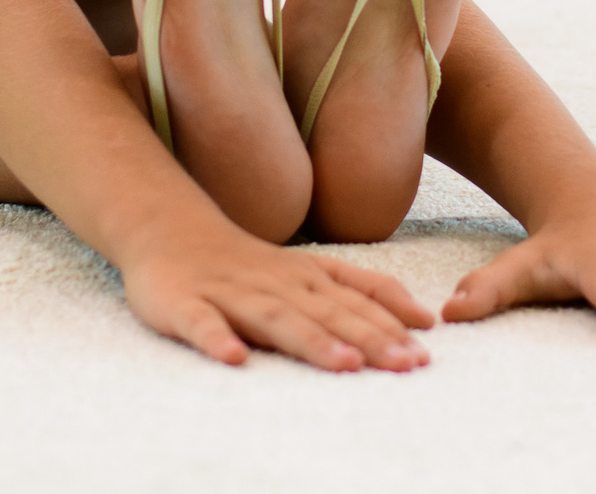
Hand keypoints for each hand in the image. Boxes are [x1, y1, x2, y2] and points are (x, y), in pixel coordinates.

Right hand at [123, 223, 435, 371]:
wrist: (170, 231)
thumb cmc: (248, 264)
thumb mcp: (310, 271)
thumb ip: (360, 292)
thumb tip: (422, 319)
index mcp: (306, 277)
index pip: (355, 298)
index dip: (391, 322)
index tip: (425, 349)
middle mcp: (275, 283)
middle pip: (327, 312)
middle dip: (369, 338)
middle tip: (406, 363)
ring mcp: (230, 293)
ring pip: (275, 318)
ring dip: (311, 340)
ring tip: (345, 363)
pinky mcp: (184, 304)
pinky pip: (201, 323)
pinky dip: (216, 338)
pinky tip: (234, 359)